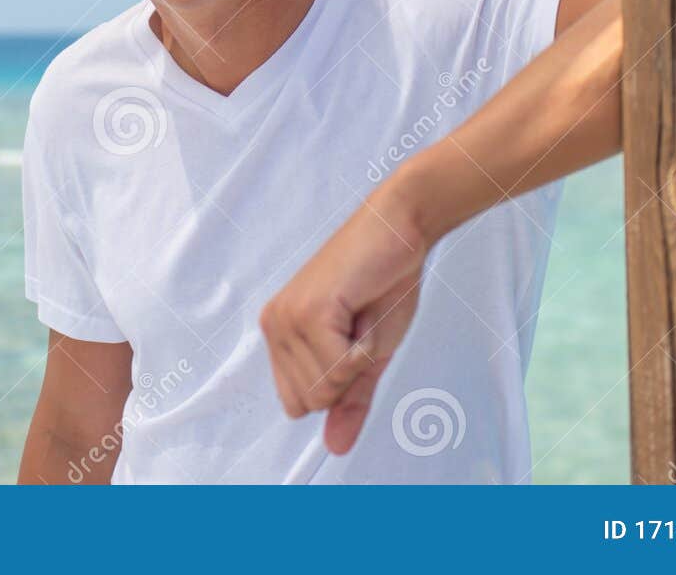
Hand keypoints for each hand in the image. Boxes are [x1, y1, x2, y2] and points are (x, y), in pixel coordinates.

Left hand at [258, 179, 431, 453]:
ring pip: (323, 389)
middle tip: (361, 326)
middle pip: (310, 401)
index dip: (338, 386)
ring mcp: (287, 318)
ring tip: (362, 314)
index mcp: (280, 335)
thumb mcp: (368, 354)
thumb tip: (335, 448)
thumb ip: (349, 400)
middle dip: (348, 376)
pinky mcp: (308, 311)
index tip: (355, 343)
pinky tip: (365, 311)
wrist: (401, 226)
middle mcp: (274, 325)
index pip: (299, 405)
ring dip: (358, 360)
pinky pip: (339, 368)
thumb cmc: (385, 281)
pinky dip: (364, 350)